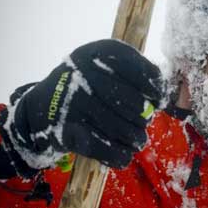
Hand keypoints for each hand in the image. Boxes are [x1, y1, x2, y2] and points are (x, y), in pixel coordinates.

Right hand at [6, 39, 162, 168]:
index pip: (139, 70)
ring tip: (136, 138)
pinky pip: (109, 150)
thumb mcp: (106, 66)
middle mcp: (84, 73)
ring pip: (125, 130)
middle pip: (135, 105)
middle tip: (143, 119)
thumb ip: (136, 75)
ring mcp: (74, 103)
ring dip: (136, 138)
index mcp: (97, 52)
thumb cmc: (87, 84)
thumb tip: (161, 99)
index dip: (155, 87)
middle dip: (144, 117)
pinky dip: (121, 155)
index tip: (157, 98)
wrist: (45, 105)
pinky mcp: (69, 131)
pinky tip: (123, 152)